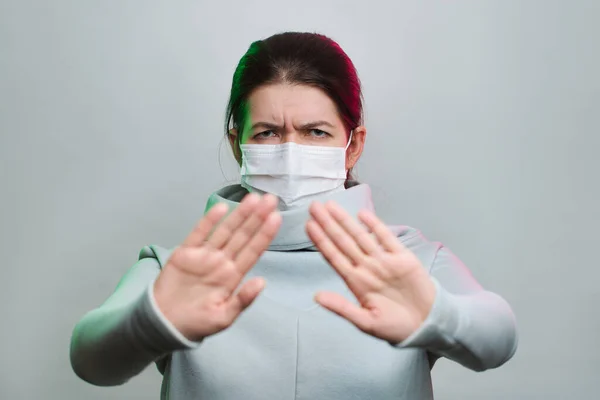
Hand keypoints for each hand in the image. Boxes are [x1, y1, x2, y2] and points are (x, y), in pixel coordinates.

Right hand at [153, 193, 280, 341]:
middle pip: (243, 236)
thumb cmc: (197, 323)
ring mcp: (204, 255)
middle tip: (270, 199)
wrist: (165, 323)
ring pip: (225, 230)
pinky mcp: (185, 252)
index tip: (277, 218)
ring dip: (239, 214)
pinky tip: (222, 207)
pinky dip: (209, 220)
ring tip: (253, 198)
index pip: (253, 250)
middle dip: (257, 217)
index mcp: (233, 275)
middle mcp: (222, 261)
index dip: (265, 234)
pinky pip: (199, 233)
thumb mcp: (224, 317)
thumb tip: (262, 282)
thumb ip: (243, 300)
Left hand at [306, 201, 436, 343]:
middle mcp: (366, 267)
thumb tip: (316, 297)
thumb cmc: (394, 327)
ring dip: (346, 220)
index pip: (333, 256)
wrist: (426, 324)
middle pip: (343, 241)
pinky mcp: (402, 257)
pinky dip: (375, 226)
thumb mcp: (365, 322)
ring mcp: (383, 260)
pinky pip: (386, 238)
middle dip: (328, 224)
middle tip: (313, 206)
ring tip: (331, 206)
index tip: (308, 225)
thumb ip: (341, 308)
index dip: (320, 241)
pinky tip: (363, 214)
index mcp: (355, 281)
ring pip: (360, 236)